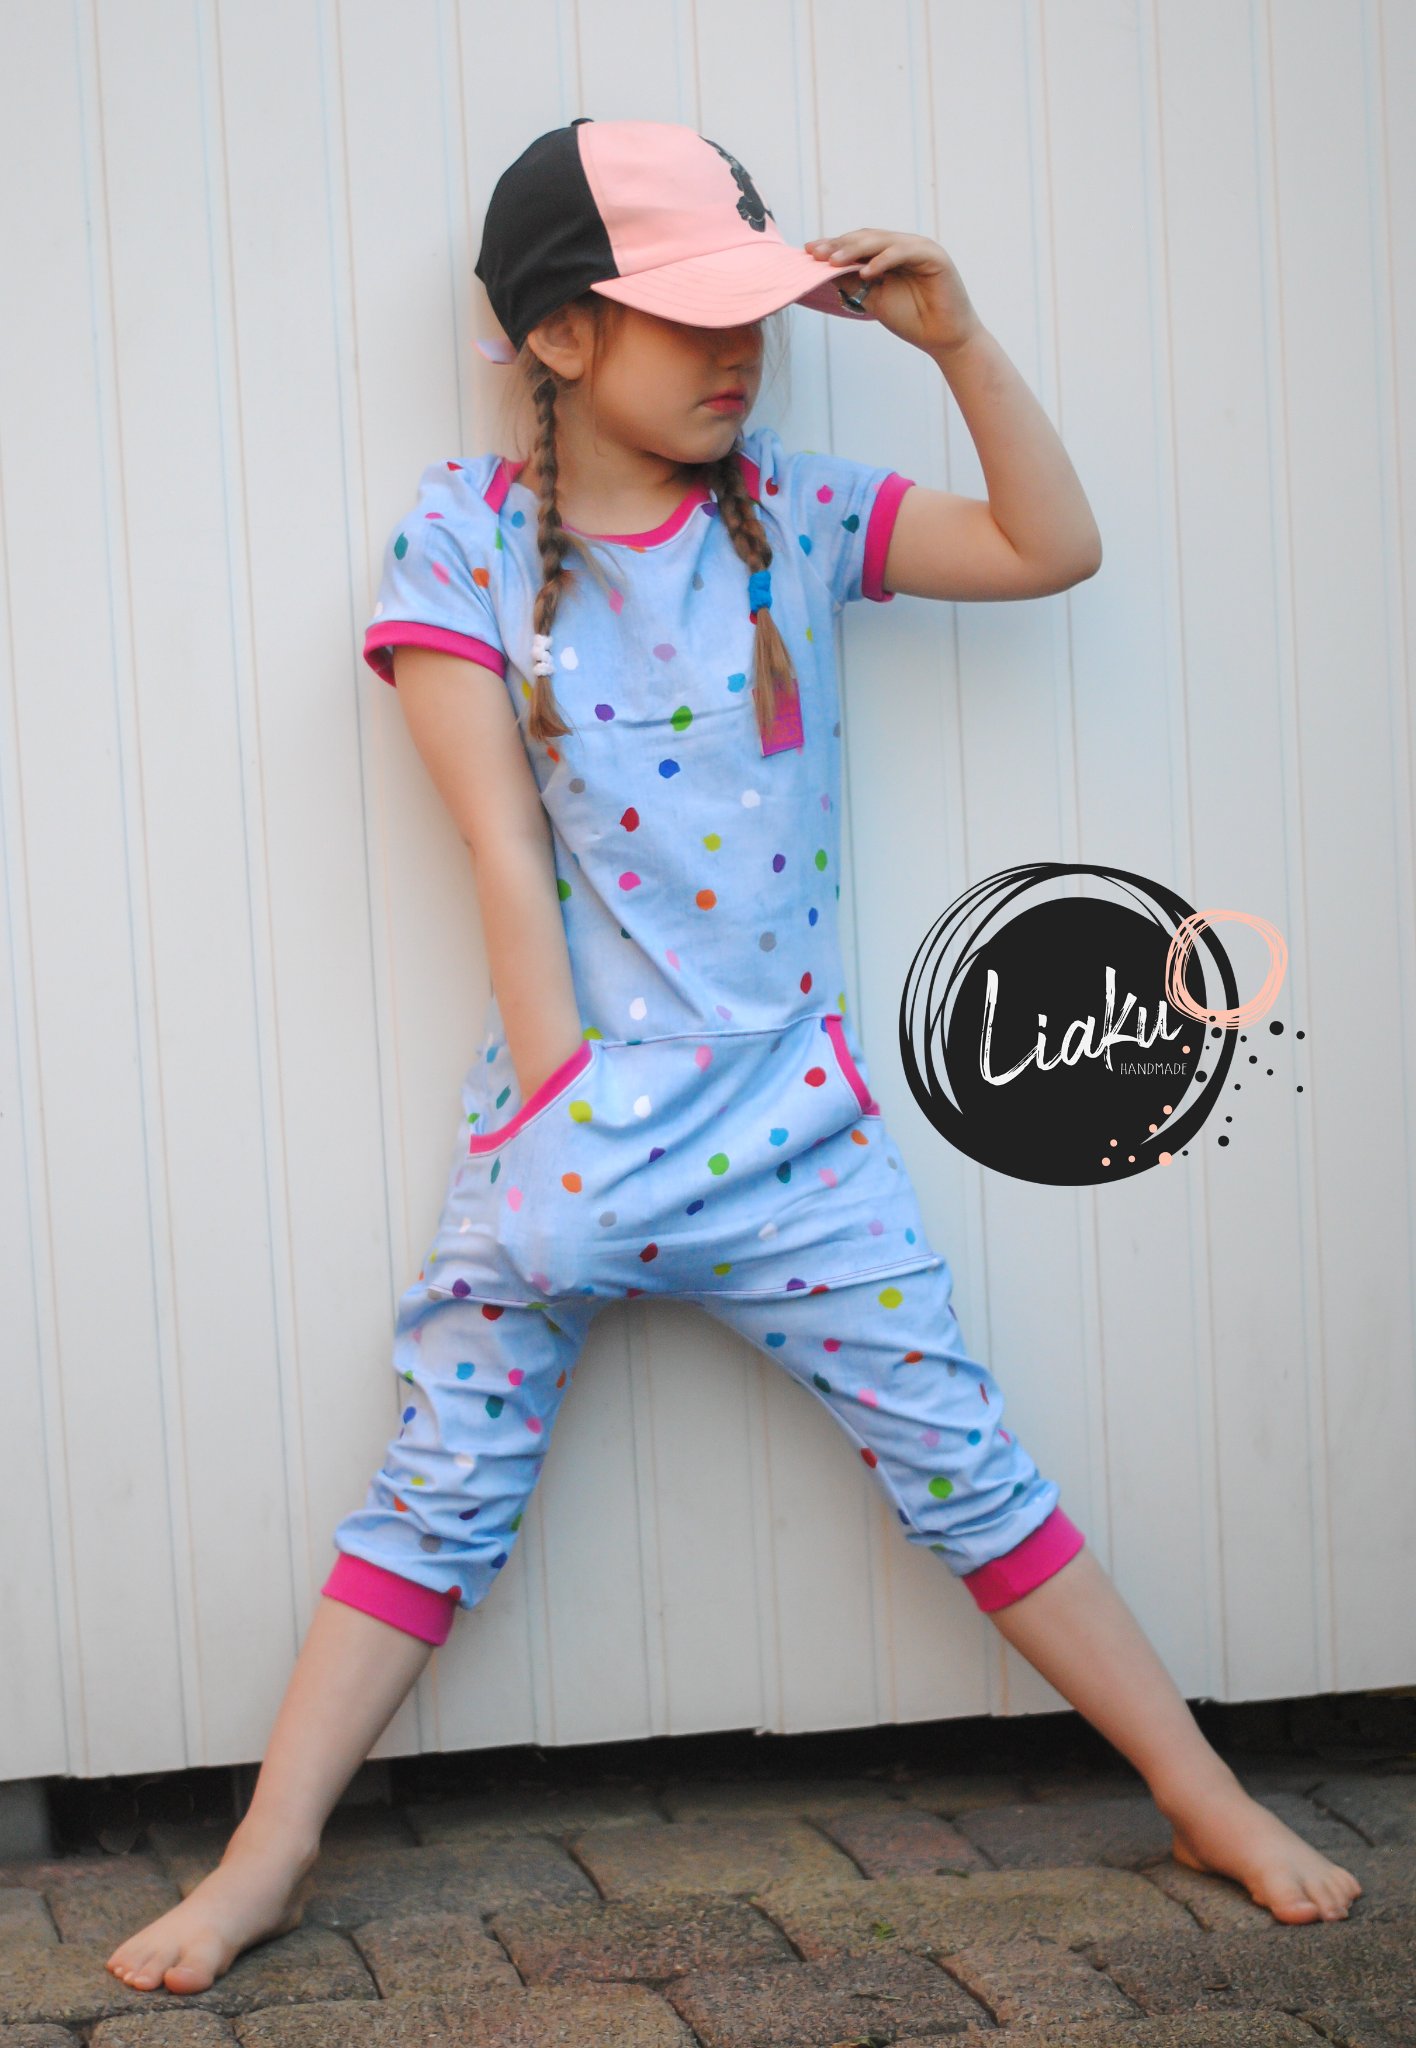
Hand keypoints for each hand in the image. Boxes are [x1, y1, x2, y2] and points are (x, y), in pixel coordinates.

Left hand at [804, 229, 980, 355]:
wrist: (944, 339)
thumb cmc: (913, 319)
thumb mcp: (875, 298)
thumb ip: (855, 281)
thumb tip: (827, 269)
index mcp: (889, 254)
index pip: (858, 244)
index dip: (834, 246)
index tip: (809, 252)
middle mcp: (903, 246)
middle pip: (866, 238)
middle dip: (839, 245)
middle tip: (816, 254)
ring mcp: (919, 248)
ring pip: (882, 241)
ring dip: (855, 249)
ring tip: (833, 261)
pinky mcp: (934, 256)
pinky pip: (904, 252)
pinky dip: (884, 260)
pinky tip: (867, 272)